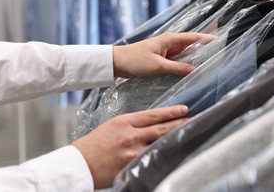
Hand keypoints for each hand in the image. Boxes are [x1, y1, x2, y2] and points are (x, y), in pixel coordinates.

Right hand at [71, 105, 189, 188]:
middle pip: (161, 127)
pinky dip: (164, 154)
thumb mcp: (112, 126)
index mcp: (124, 121)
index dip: (171, 112)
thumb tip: (152, 123)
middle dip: (179, 122)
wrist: (80, 163)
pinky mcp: (132, 165)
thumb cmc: (94, 144)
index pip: (153, 114)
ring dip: (175, 137)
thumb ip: (132, 124)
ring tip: (189, 133)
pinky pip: (152, 158)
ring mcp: (132, 151)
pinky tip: (173, 152)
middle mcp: (130, 134)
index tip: (184, 109)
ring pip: (160, 142)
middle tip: (193, 119)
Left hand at [112, 32, 213, 77]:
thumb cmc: (135, 60)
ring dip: (194, 59)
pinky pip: (177, 61)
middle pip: (191, 46)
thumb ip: (177, 68)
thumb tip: (194, 70)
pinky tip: (190, 72)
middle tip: (218, 57)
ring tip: (208, 65)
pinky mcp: (162, 59)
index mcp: (170, 39)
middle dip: (203, 50)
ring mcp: (166, 51)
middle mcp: (170, 43)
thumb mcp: (158, 65)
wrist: (117, 62)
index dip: (207, 38)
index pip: (193, 37)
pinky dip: (184, 65)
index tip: (220, 40)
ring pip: (185, 55)